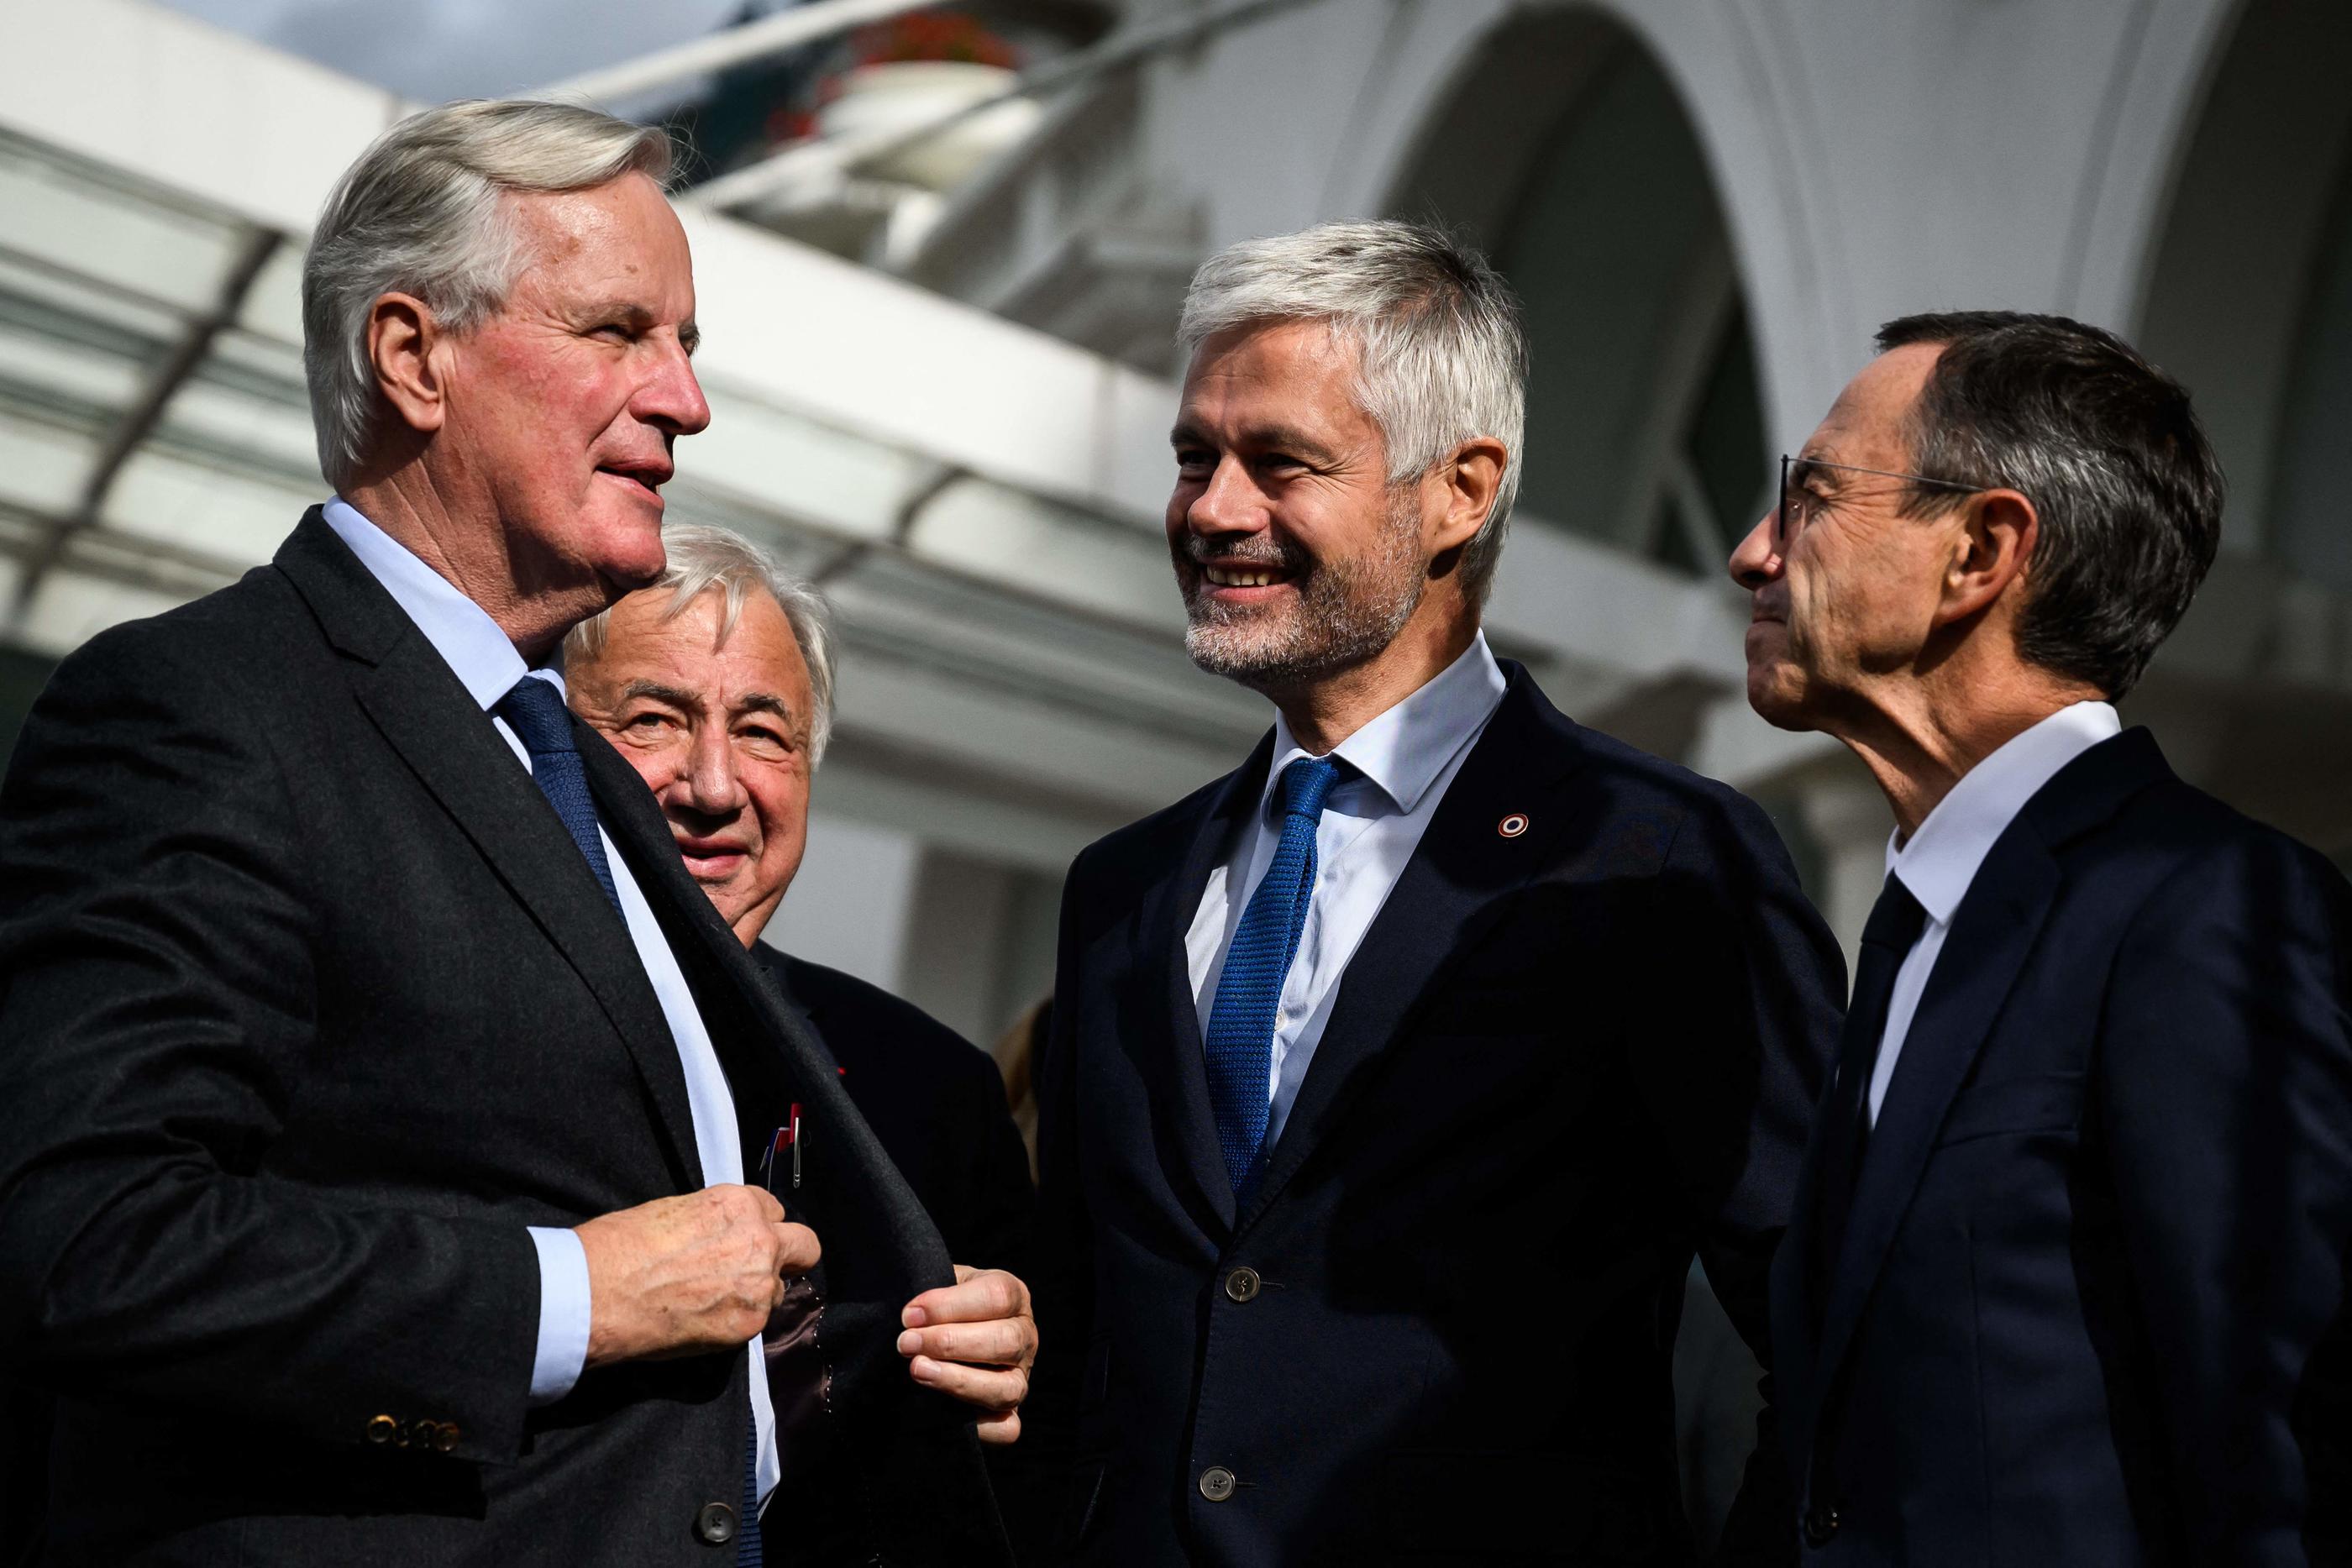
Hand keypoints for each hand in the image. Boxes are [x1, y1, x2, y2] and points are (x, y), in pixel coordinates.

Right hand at [576, 1185, 820, 1367]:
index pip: (774, 1211)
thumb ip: (713, 1223)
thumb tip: (718, 1237)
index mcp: (739, 1204)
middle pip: (805, 1246)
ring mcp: (759, 1283)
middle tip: (756, 1271)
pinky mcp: (748, 1323)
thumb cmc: (620, 1247)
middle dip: (787, 1257)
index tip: (742, 1242)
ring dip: (756, 1295)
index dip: (759, 1228)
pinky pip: (757, 1322)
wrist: (597, 1292)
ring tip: (713, 1303)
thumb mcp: (674, 1211)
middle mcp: (760, 1239)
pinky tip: (703, 1321)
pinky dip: (737, 1322)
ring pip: (779, 1290)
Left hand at [898, 1265, 1035, 1443]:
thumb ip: (932, 1288)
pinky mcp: (1009, 1413)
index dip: (950, 1306)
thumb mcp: (943, 1283)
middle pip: (1005, 1341)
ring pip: (1007, 1388)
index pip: (996, 1296)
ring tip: (918, 1370)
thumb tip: (913, 1316)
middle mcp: (1025, 1337)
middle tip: (907, 1343)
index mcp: (1014, 1297)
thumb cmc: (943, 1307)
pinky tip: (943, 1410)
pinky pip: (1006, 1428)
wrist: (946, 1336)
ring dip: (958, 1381)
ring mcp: (1021, 1378)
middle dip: (949, 1343)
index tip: (909, 1315)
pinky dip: (979, 1426)